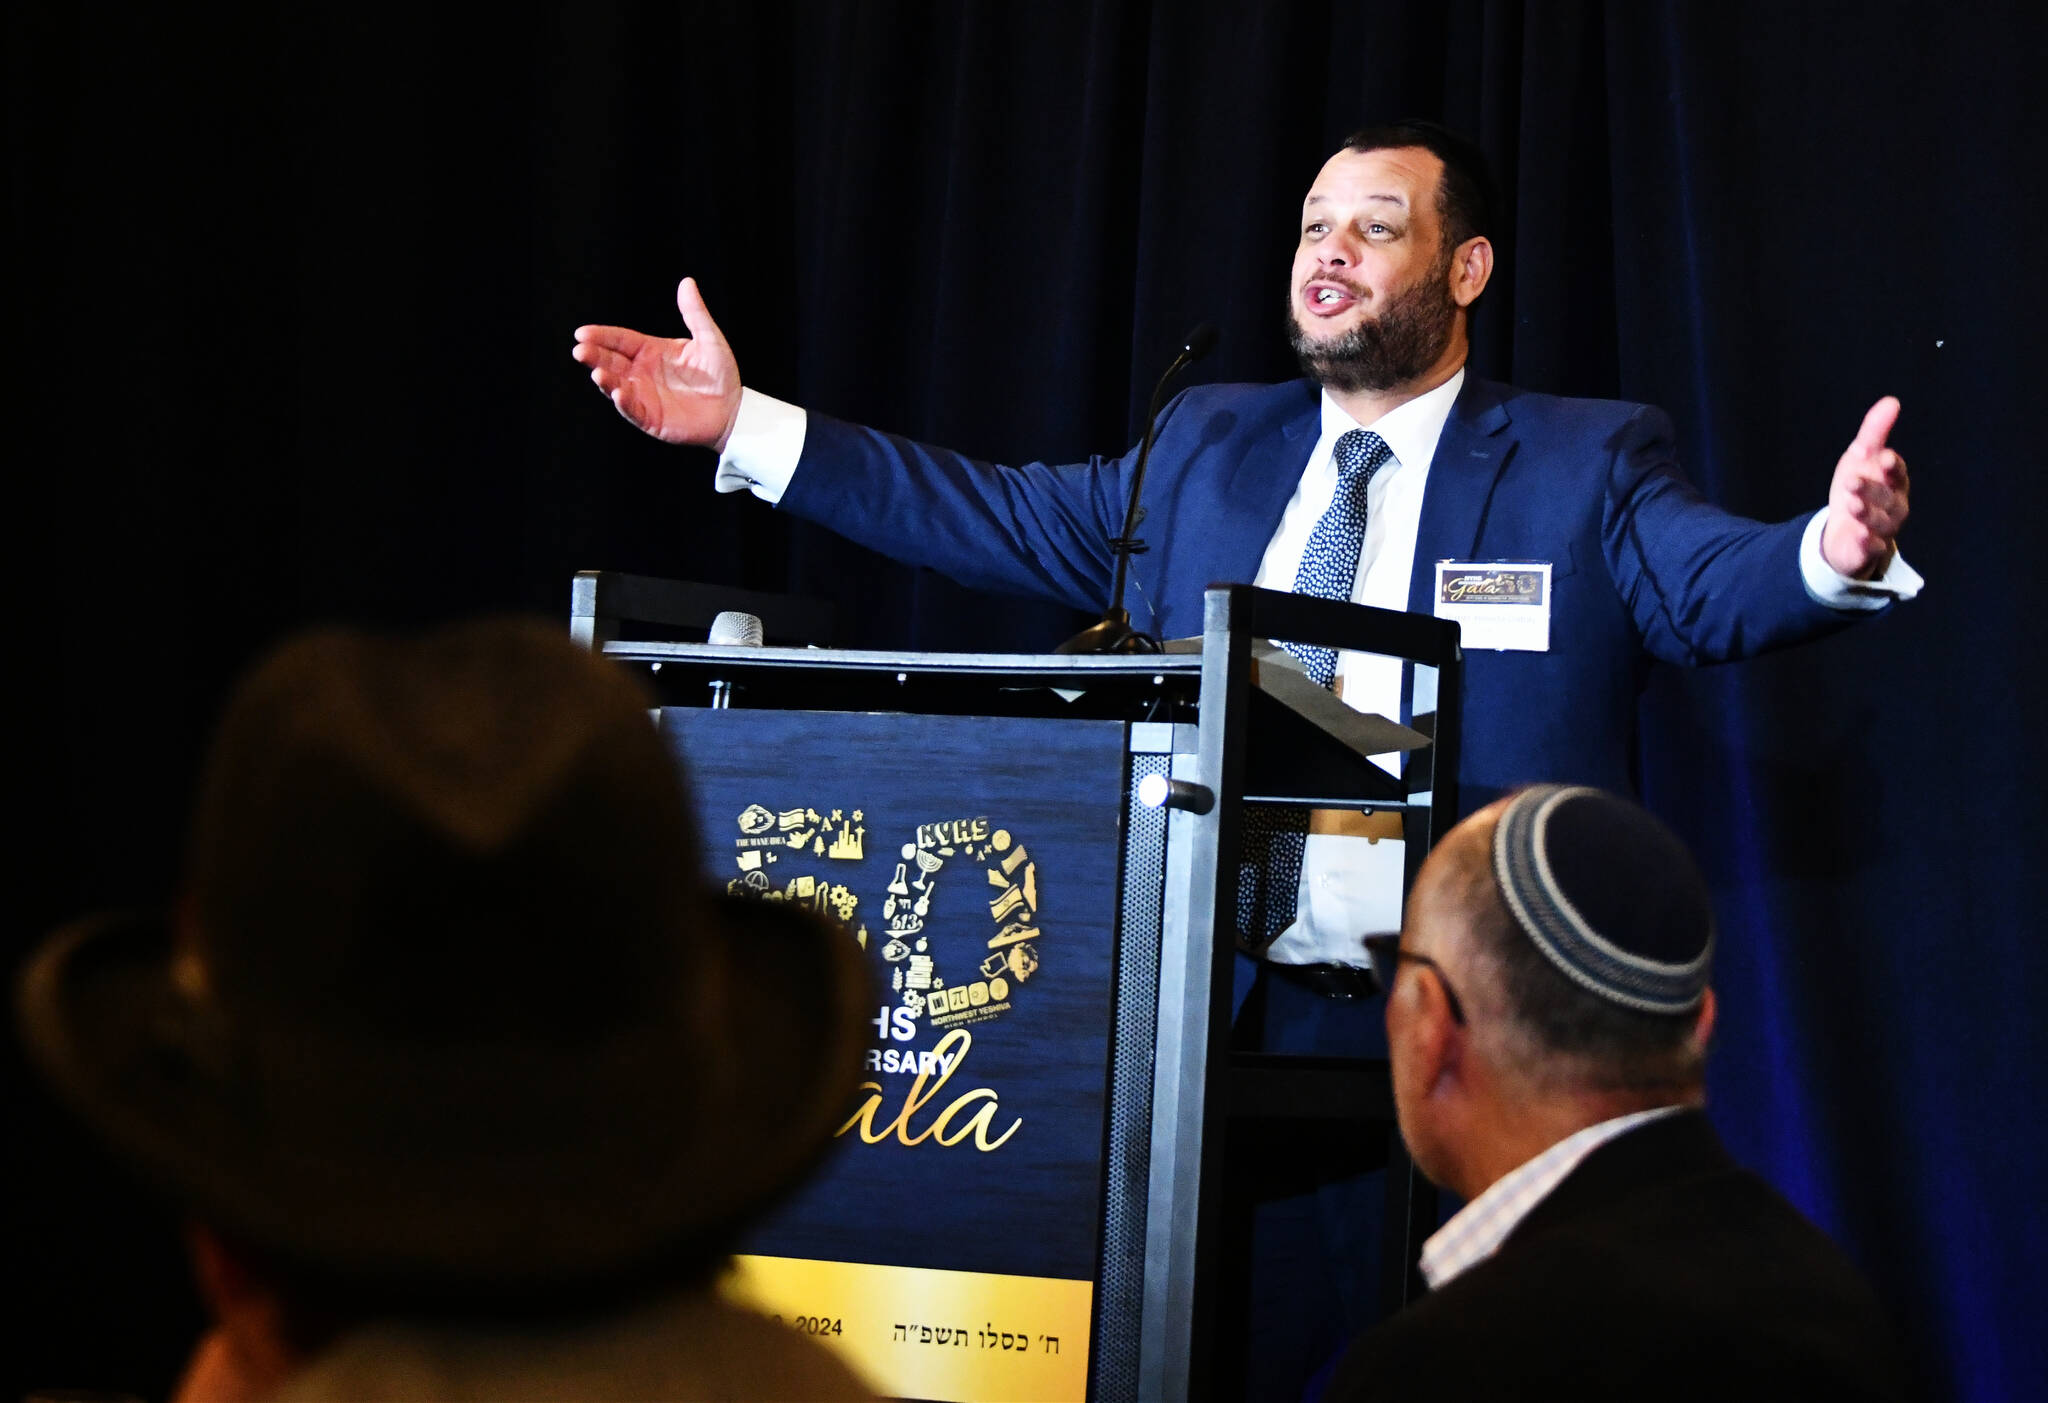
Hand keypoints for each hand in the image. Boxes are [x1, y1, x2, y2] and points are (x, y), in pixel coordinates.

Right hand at [572, 277, 743, 450]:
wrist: (733, 409)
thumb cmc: (720, 374)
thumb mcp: (709, 339)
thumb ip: (695, 313)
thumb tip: (687, 282)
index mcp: (650, 351)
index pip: (620, 340)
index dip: (601, 336)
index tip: (582, 333)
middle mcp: (641, 372)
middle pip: (610, 361)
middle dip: (594, 356)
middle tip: (580, 351)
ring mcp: (643, 396)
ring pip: (616, 385)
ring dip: (605, 380)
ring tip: (598, 373)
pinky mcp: (650, 418)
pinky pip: (632, 410)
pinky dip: (623, 403)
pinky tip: (618, 394)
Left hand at [1820, 396, 1910, 578]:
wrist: (1844, 528)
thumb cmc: (1858, 486)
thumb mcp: (1861, 457)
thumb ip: (1875, 431)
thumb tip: (1892, 401)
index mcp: (1894, 481)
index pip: (1897, 472)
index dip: (1892, 466)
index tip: (1882, 457)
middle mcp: (1894, 505)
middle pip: (1889, 498)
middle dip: (1872, 490)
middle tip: (1851, 481)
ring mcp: (1883, 528)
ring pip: (1883, 522)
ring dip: (1868, 513)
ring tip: (1851, 504)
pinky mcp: (1870, 549)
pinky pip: (1875, 548)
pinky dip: (1869, 542)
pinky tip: (1860, 535)